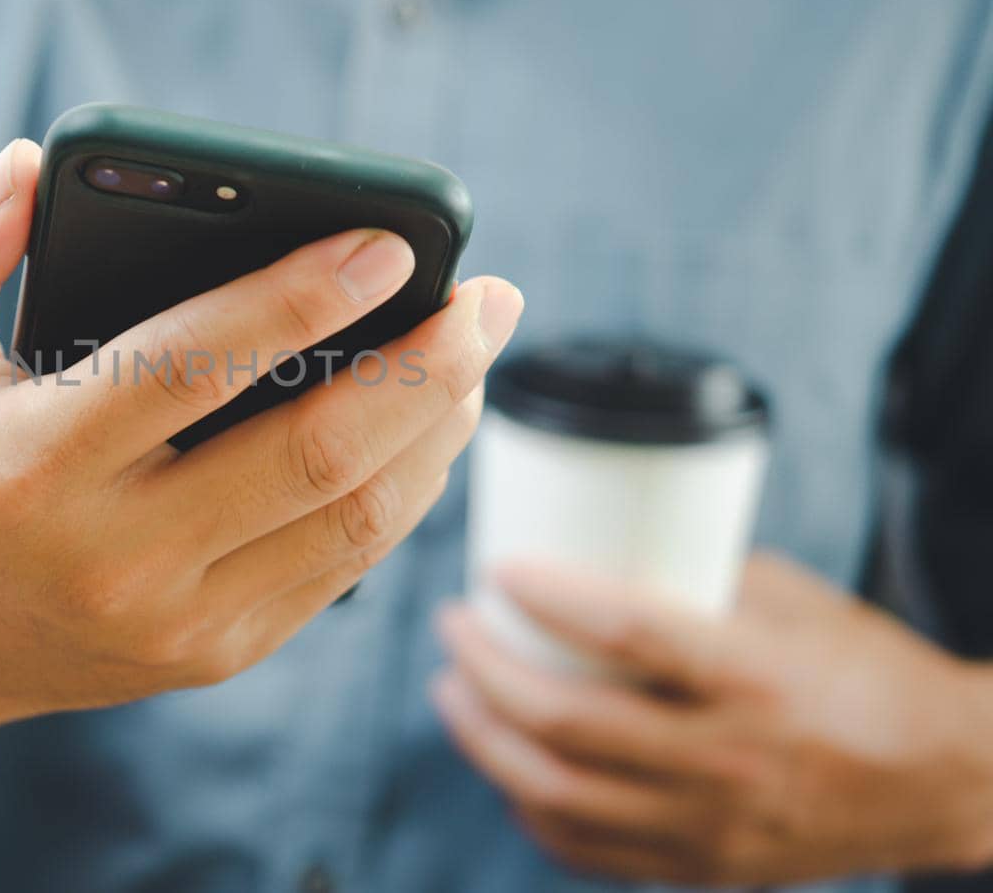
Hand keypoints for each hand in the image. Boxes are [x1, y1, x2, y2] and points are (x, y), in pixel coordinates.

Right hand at [0, 139, 522, 739]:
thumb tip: (20, 164)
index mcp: (33, 468)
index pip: (193, 367)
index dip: (301, 297)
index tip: (389, 238)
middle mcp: (116, 558)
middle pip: (315, 456)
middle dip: (422, 366)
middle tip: (487, 295)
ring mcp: (177, 621)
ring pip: (354, 522)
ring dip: (436, 430)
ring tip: (475, 351)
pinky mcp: (217, 654)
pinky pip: (342, 568)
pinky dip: (403, 491)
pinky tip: (427, 425)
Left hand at [431, 553, 992, 884]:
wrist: (947, 781)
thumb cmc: (864, 669)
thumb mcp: (793, 602)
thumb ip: (696, 576)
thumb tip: (591, 538)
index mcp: (758, 677)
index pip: (628, 632)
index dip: (547, 596)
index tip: (497, 566)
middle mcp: (729, 760)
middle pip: (568, 721)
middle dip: (486, 668)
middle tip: (454, 624)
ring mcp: (710, 827)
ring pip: (557, 793)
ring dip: (483, 738)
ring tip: (453, 689)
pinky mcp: (701, 868)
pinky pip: (585, 848)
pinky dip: (529, 804)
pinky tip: (504, 761)